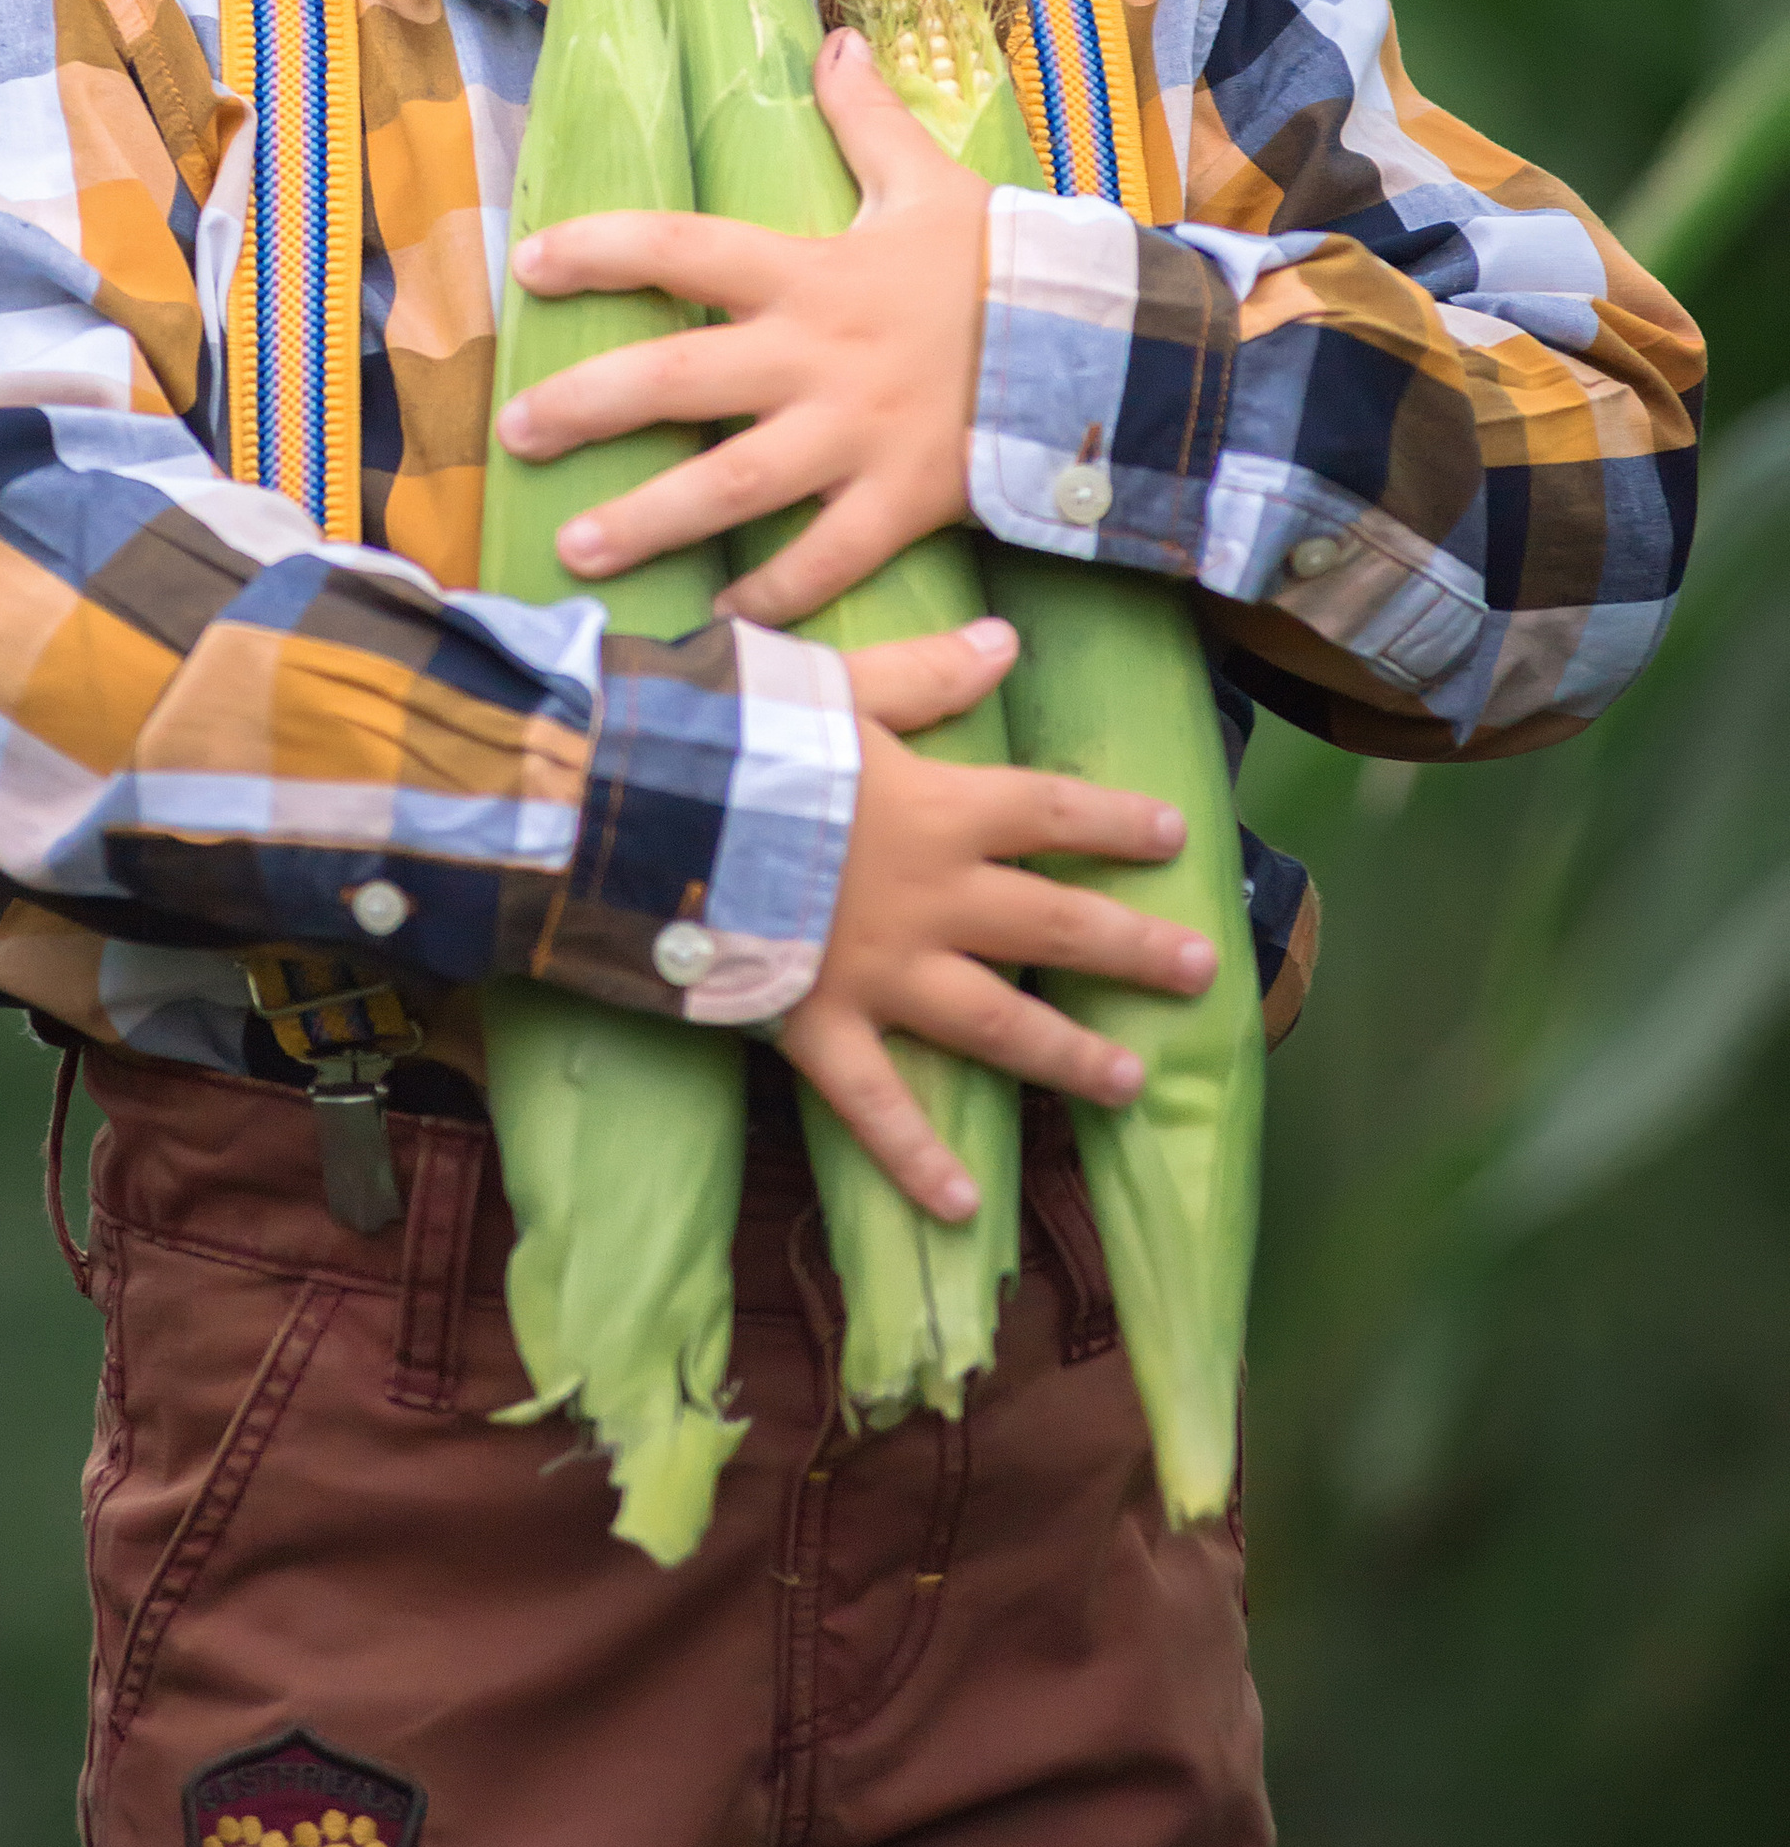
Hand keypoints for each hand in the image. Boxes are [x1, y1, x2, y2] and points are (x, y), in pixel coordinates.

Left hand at [498, 25, 985, 620]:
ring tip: (573, 548)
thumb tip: (834, 41)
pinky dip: (770, 597)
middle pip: (678, 377)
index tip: (528, 265)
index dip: (601, 249)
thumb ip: (869, 120)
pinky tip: (715, 622)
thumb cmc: (1005, 267)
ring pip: (732, 484)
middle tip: (514, 430)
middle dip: (587, 404)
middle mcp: (819, 355)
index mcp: (813, 273)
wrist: (1107, 347)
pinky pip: (822, 561)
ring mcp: (857, 436)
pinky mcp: (901, 503)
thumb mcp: (934, 182)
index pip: (684, 246)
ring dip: (648, 519)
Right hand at [780, 625, 1218, 1220]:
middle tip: (1202, 972)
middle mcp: (932, 898)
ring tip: (1131, 1085)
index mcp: (940, 808)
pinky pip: (876, 1105)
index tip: (1173, 836)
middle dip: (1131, 947)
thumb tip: (1006, 641)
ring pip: (996, 1021)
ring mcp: (881, 973)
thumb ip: (922, 672)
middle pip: (1053, 923)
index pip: (1050, 812)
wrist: (645, 812)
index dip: (1114, 822)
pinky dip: (916, 1158)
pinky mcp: (819, 1027)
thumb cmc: (735, 735)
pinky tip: (962, 1205)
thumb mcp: (833, 681)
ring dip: (1067, 1055)